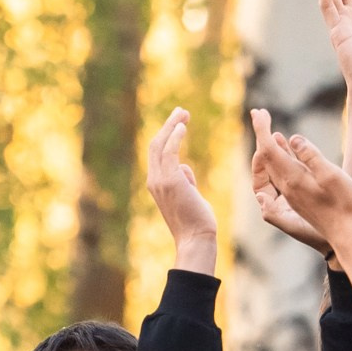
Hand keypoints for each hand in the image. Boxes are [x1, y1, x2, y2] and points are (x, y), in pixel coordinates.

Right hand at [146, 107, 216, 271]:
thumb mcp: (190, 196)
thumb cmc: (197, 221)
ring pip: (160, 145)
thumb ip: (185, 181)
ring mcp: (160, 180)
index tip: (179, 124)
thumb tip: (184, 168)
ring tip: (183, 113)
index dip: (167, 136)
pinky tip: (182, 127)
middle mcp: (154, 180)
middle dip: (168, 125)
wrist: (196, 239)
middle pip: (155, 145)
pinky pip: (169, 152)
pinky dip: (174, 136)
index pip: (158, 154)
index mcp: (157, 184)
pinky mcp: (170, 180)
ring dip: (172, 126)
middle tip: (181, 111)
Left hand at [251, 108, 351, 249]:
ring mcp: (291, 194)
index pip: (268, 149)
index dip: (261, 128)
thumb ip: (312, 156)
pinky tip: (286, 149)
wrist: (348, 235)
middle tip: (259, 113)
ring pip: (271, 166)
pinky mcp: (298, 198)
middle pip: (264, 157)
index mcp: (292, 179)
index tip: (258, 111)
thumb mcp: (332, 176)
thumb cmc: (345, 205)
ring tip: (269, 128)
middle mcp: (286, 187)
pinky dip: (279, 157)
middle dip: (260, 134)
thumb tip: (293, 139)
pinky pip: (280, 174)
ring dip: (268, 146)